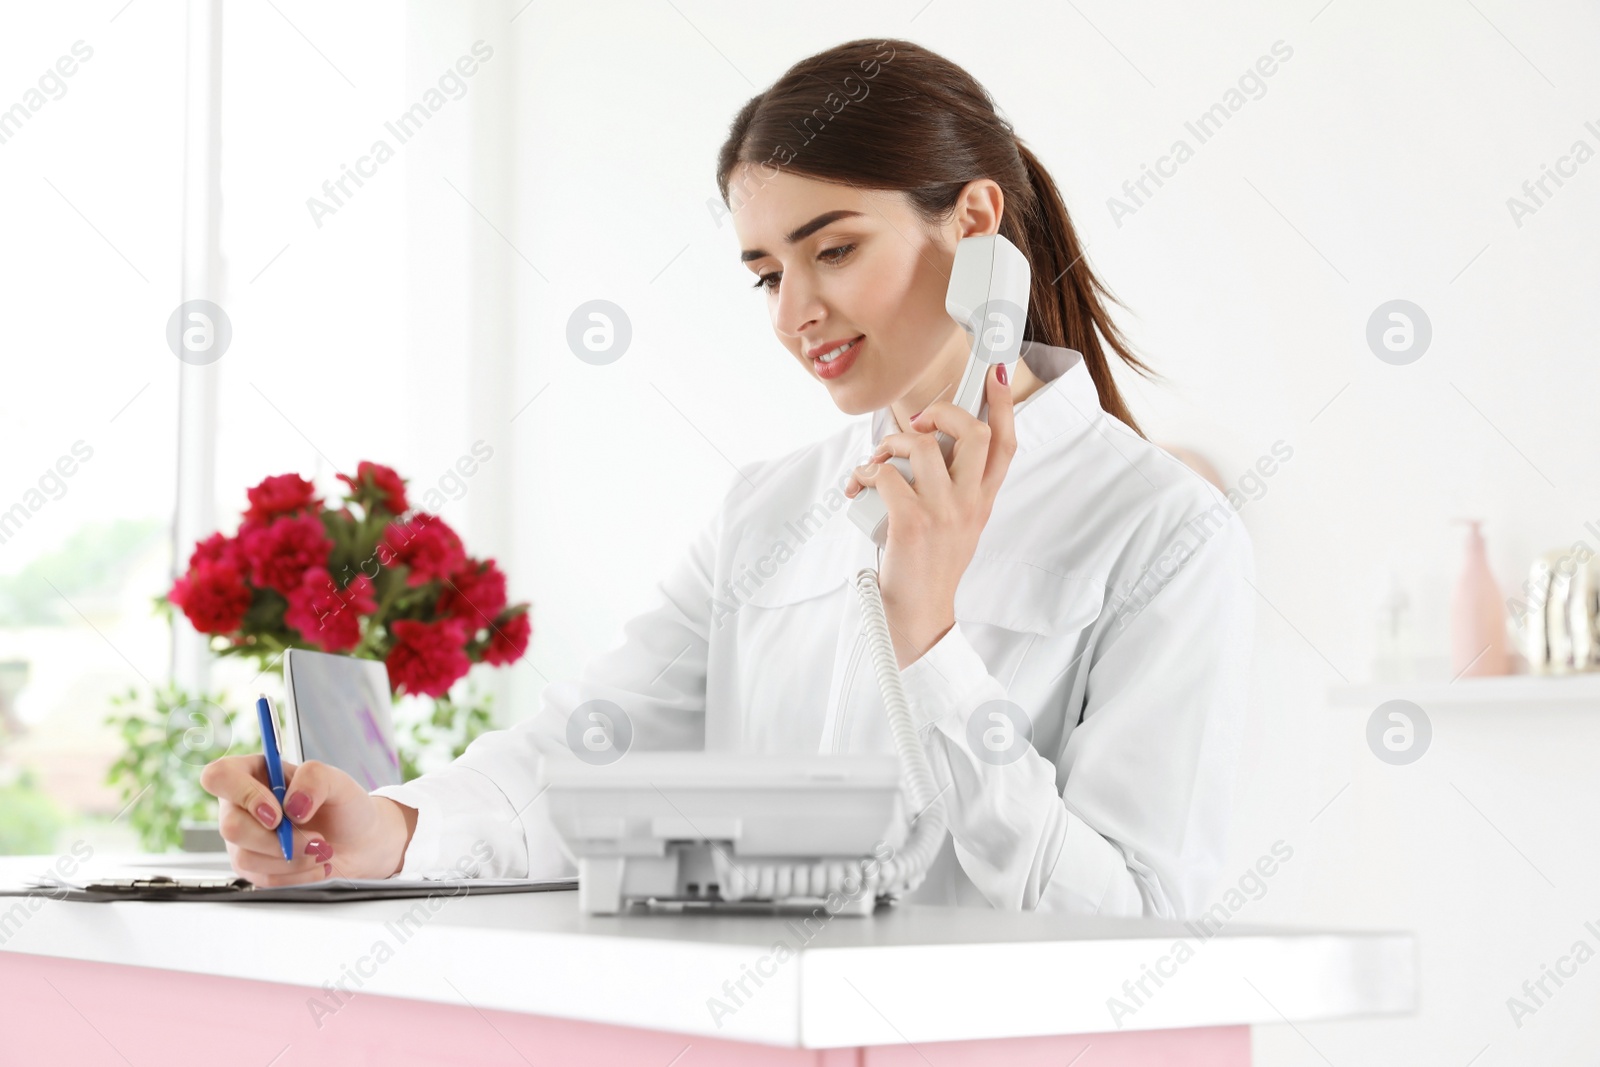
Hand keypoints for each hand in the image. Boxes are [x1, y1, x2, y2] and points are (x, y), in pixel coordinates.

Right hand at [199, 754, 416, 885]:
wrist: (357, 842)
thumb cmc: (343, 806)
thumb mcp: (338, 780)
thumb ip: (315, 778)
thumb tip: (292, 805)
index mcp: (254, 773)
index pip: (219, 776)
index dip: (243, 795)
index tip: (278, 813)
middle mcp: (241, 806)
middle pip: (231, 826)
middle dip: (278, 839)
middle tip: (314, 838)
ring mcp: (243, 839)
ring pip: (246, 858)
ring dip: (292, 859)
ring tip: (321, 850)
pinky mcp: (253, 868)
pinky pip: (262, 879)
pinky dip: (296, 876)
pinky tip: (314, 864)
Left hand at [845, 363, 1017, 667]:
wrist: (918, 617)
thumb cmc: (929, 568)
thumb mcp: (958, 524)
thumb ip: (954, 485)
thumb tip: (924, 443)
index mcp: (983, 500)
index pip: (1007, 443)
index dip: (1003, 402)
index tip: (994, 371)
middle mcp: (970, 503)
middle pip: (973, 431)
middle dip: (940, 411)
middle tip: (917, 422)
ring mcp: (943, 512)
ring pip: (922, 446)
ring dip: (890, 444)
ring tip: (878, 462)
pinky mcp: (912, 523)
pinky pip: (887, 475)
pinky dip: (866, 473)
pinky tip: (860, 486)